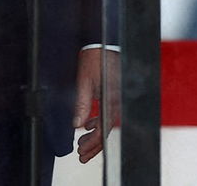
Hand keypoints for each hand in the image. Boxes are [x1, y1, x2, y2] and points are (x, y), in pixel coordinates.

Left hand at [73, 46, 119, 162]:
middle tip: (82, 154)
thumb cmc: (97, 57)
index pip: (105, 127)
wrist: (105, 41)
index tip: (82, 150)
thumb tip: (78, 124)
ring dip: (96, 134)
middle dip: (94, 144)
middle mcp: (118, 99)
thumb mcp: (85, 81)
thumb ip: (82, 103)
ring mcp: (118, 96)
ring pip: (108, 122)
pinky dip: (99, 122)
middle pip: (108, 129)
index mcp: (113, 97)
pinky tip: (89, 124)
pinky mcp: (115, 93)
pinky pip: (109, 112)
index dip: (93, 142)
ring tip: (82, 143)